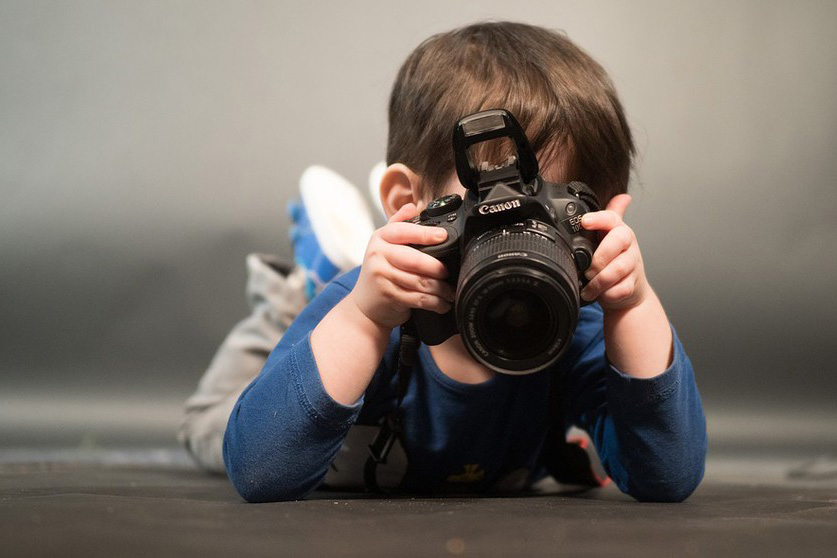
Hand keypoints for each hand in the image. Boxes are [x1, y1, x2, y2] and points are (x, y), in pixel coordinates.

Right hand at [349, 203, 454, 328]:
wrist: (363, 304)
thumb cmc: (380, 272)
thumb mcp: (384, 245)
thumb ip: (398, 225)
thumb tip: (412, 206)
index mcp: (380, 238)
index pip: (403, 231)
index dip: (424, 234)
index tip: (442, 236)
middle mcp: (378, 255)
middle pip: (415, 260)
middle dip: (437, 267)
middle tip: (448, 272)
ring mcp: (382, 276)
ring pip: (420, 281)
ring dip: (440, 289)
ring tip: (450, 291)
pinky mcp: (388, 296)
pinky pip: (418, 298)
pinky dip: (435, 303)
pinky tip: (443, 303)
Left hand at [579, 194, 648, 311]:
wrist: (630, 291)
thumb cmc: (614, 262)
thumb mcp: (607, 238)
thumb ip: (607, 219)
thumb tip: (621, 196)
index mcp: (619, 230)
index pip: (611, 218)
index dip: (599, 218)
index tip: (585, 222)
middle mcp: (628, 244)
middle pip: (618, 242)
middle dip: (600, 256)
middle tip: (587, 270)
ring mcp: (633, 264)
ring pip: (618, 268)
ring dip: (599, 280)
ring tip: (587, 287)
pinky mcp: (633, 285)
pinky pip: (620, 289)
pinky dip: (607, 294)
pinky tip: (599, 295)